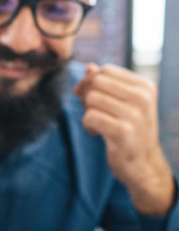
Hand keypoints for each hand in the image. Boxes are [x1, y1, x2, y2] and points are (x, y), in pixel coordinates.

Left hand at [73, 64, 176, 215]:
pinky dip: (87, 125)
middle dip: (86, 95)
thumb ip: (107, 85)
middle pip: (96, 83)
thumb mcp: (123, 104)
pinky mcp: (123, 131)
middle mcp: (142, 97)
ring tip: (96, 124)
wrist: (142, 163)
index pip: (105, 70)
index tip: (87, 96)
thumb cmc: (130, 130)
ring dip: (87, 112)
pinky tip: (96, 133)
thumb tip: (90, 67)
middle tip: (91, 111)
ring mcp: (134, 114)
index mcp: (144, 86)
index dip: (89, 81)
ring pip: (91, 99)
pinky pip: (90, 117)